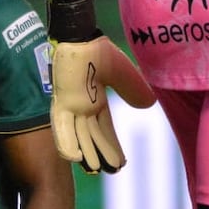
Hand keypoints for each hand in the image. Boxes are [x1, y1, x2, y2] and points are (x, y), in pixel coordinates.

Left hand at [50, 36, 156, 173]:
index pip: (106, 129)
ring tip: (96, 171)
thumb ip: (133, 89)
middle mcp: (82, 108)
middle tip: (111, 172)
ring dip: (87, 153)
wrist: (80, 37)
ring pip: (79, 136)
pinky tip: (74, 158)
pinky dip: (67, 142)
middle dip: (102, 154)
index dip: (113, 146)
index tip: (121, 163)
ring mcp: (70, 106)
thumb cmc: (97, 51)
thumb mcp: (122, 73)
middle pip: (94, 136)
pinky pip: (61, 127)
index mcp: (95, 102)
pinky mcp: (60, 102)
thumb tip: (149, 105)